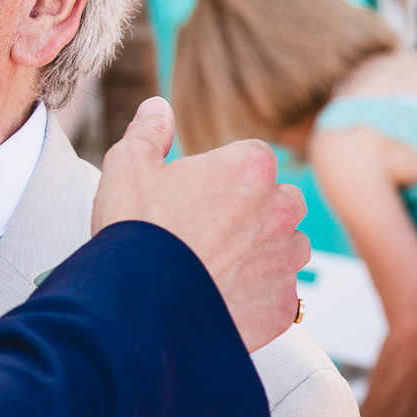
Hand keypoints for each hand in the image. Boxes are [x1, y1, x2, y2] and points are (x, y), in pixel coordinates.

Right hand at [93, 98, 306, 352]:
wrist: (141, 310)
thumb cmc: (136, 231)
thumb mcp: (128, 166)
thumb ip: (149, 130)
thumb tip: (158, 106)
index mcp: (251, 168)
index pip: (255, 158)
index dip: (225, 176)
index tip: (198, 195)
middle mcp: (281, 211)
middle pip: (282, 201)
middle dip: (256, 211)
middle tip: (210, 230)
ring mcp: (285, 262)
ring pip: (288, 249)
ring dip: (264, 253)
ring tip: (219, 267)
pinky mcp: (282, 307)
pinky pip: (280, 296)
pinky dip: (259, 298)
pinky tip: (222, 300)